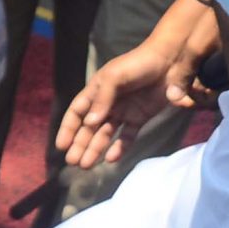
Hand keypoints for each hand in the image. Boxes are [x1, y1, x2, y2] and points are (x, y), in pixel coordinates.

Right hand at [58, 35, 212, 170]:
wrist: (168, 62)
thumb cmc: (137, 64)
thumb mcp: (114, 77)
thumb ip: (102, 99)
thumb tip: (89, 123)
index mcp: (97, 90)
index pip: (77, 112)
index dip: (68, 128)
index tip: (61, 145)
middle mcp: (108, 103)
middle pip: (89, 128)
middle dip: (80, 145)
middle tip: (73, 162)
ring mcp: (124, 112)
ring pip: (105, 135)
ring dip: (95, 149)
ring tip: (86, 165)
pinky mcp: (140, 118)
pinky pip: (127, 136)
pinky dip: (119, 148)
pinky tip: (111, 159)